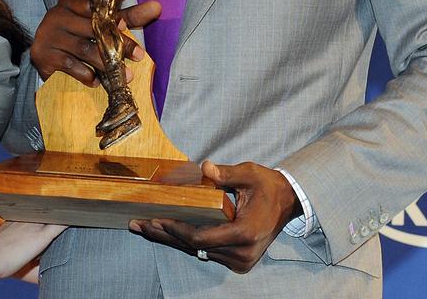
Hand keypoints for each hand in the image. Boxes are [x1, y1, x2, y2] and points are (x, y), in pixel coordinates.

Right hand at [30, 0, 159, 84]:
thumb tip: (156, 7)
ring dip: (107, 64)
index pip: (93, 5)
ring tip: (125, 75)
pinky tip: (97, 81)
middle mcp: (56, 15)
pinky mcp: (43, 56)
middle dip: (118, 45)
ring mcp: (47, 35)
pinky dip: (86, 75)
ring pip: (83, 49)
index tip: (127, 29)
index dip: (112, 18)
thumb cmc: (78, 36)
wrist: (46, 56)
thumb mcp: (100, 24)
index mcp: (69, 2)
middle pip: (92, 29)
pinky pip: (70, 65)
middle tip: (138, 56)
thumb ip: (126, 16)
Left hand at [129, 160, 301, 273]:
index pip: (201, 238)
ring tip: (144, 228)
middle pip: (194, 248)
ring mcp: (239, 260)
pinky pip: (206, 252)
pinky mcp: (237, 260)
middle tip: (138, 225)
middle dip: (165, 236)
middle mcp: (241, 253)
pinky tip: (165, 233)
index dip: (177, 229)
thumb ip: (227, 173)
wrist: (288, 204)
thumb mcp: (250, 174)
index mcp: (244, 234)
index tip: (156, 219)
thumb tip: (206, 167)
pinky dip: (185, 242)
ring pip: (198, 252)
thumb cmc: (268, 186)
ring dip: (171, 240)